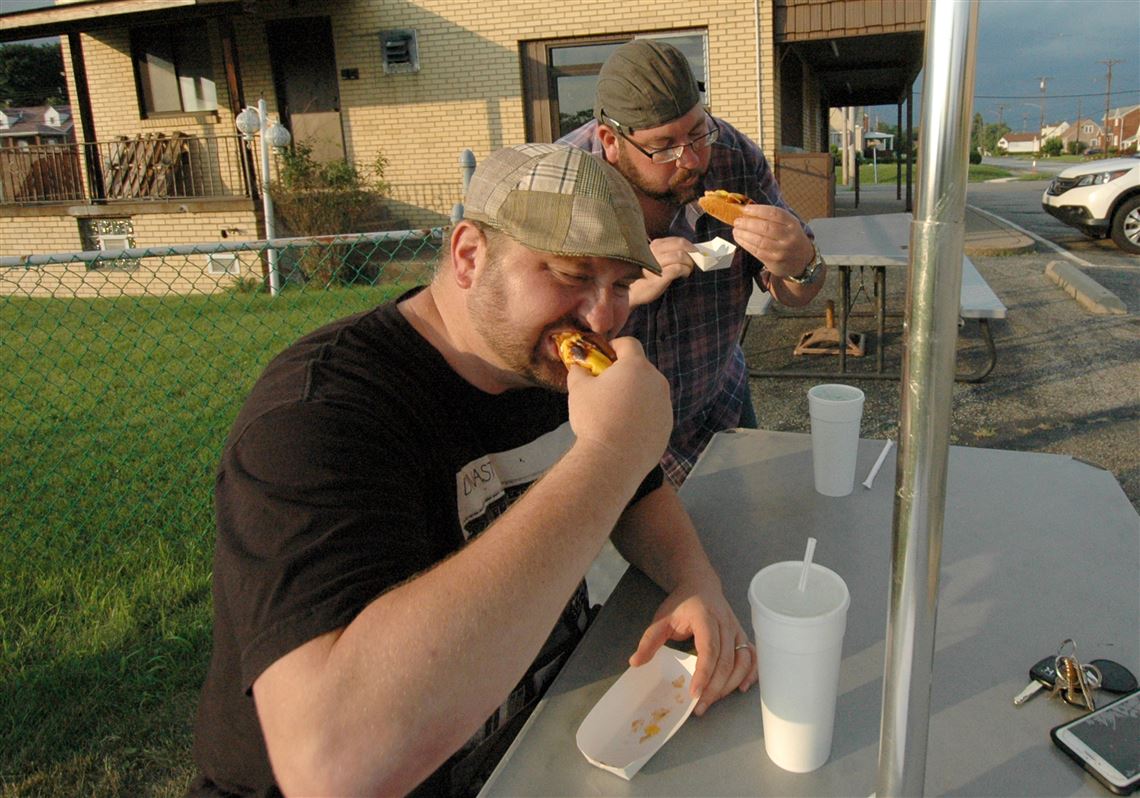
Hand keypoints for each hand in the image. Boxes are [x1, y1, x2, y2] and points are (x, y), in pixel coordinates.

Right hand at [565, 336, 671, 475]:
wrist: (614, 459)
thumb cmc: (595, 419)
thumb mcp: (578, 390)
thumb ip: (578, 372)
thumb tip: (578, 367)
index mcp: (636, 367)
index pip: (629, 344)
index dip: (615, 346)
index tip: (603, 357)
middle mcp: (657, 382)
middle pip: (641, 369)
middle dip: (624, 374)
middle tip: (605, 388)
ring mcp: (665, 405)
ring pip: (649, 392)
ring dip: (634, 395)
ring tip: (615, 413)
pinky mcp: (667, 426)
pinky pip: (654, 413)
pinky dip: (642, 416)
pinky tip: (625, 430)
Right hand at [628, 237, 696, 305]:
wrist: (631, 292)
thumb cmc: (645, 276)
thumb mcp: (655, 260)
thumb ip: (667, 253)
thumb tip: (689, 252)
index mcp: (654, 245)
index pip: (677, 240)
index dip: (690, 246)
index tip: (695, 253)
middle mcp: (655, 251)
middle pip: (681, 245)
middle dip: (692, 252)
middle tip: (696, 260)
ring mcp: (656, 262)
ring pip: (681, 256)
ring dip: (689, 263)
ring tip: (689, 269)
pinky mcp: (660, 275)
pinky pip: (679, 268)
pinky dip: (685, 271)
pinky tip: (684, 275)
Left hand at [628, 573, 757, 716]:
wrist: (701, 585)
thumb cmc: (682, 604)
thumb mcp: (662, 618)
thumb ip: (649, 640)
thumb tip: (635, 663)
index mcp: (705, 617)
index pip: (709, 649)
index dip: (704, 673)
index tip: (694, 693)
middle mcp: (725, 624)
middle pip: (726, 660)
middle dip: (715, 687)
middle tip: (700, 706)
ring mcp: (737, 630)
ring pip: (742, 661)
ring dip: (731, 684)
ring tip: (714, 700)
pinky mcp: (742, 636)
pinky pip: (752, 657)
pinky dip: (750, 674)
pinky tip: (740, 688)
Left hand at [730, 204, 813, 278]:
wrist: (802, 259)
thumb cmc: (790, 237)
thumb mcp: (788, 224)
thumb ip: (772, 217)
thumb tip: (747, 211)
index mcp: (792, 223)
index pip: (775, 213)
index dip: (758, 210)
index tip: (745, 209)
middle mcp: (789, 237)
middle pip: (765, 228)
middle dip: (748, 223)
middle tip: (737, 221)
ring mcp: (782, 250)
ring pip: (759, 241)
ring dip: (744, 234)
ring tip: (735, 230)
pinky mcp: (774, 261)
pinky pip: (757, 251)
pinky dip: (745, 244)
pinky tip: (739, 239)